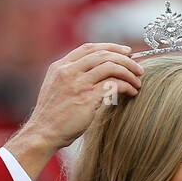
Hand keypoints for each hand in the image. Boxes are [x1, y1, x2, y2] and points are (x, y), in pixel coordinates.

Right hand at [4, 42, 143, 179]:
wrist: (43, 133)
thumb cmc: (52, 116)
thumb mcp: (57, 88)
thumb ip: (71, 77)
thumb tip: (95, 73)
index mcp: (60, 66)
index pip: (89, 48)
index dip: (110, 47)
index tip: (125, 52)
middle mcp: (68, 71)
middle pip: (103, 54)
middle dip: (125, 59)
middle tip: (138, 68)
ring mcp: (78, 83)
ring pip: (111, 66)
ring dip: (129, 73)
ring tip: (138, 81)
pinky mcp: (87, 97)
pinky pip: (113, 84)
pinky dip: (126, 86)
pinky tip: (132, 92)